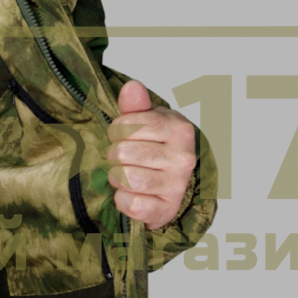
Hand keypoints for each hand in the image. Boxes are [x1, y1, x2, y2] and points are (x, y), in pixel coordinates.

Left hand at [106, 80, 196, 229]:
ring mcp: (177, 185)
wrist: (168, 187)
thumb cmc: (154, 148)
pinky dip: (122, 200)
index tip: (123, 136)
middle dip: (114, 156)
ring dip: (117, 178)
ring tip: (125, 176)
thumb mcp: (146, 122)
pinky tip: (130, 195)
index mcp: (179, 129)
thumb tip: (131, 87)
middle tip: (124, 160)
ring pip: (125, 179)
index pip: (126, 125)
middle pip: (121, 153)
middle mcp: (183, 157)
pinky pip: (130, 203)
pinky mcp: (166, 210)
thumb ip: (136, 106)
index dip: (115, 131)